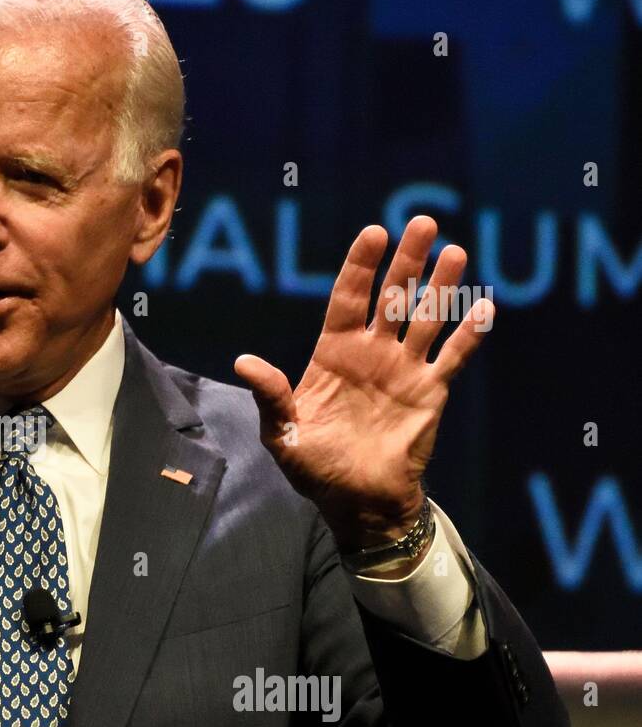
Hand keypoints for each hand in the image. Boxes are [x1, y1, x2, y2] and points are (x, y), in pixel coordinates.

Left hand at [233, 215, 491, 554]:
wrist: (357, 503)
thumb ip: (271, 395)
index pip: (348, 299)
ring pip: (426, 318)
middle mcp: (372, 353)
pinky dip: (468, 334)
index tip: (374, 232)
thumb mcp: (283, 433)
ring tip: (455, 252)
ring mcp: (404, 370)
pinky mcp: (430, 392)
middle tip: (424, 223)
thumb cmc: (315, 469)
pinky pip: (453, 357)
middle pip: (392, 297)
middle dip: (407, 261)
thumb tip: (244, 361)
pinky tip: (483, 308)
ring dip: (442, 286)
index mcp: (334, 354)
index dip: (361, 266)